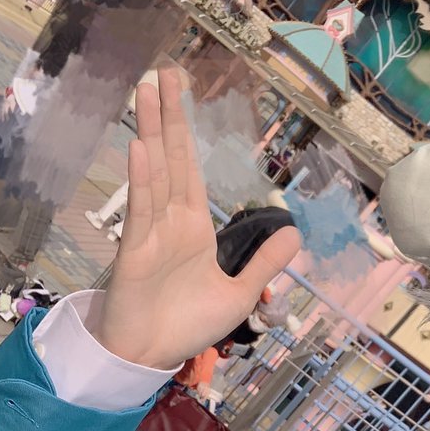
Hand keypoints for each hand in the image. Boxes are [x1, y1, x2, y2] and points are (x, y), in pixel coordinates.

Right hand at [92, 67, 299, 369]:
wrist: (149, 358)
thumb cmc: (185, 325)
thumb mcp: (239, 294)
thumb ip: (264, 264)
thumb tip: (295, 232)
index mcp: (193, 228)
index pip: (191, 170)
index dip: (187, 133)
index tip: (182, 95)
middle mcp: (170, 222)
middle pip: (170, 159)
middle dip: (168, 116)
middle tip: (164, 73)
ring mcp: (150, 233)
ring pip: (153, 174)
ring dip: (150, 132)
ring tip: (147, 92)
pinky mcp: (134, 253)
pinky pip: (140, 212)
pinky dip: (142, 181)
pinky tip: (141, 150)